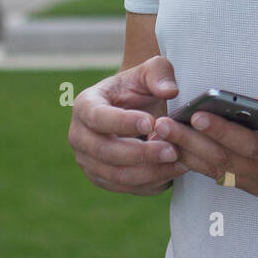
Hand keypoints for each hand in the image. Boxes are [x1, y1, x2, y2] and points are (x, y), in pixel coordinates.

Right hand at [69, 56, 186, 194]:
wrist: (137, 107)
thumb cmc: (142, 86)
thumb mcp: (152, 70)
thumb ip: (160, 73)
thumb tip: (169, 91)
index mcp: (85, 105)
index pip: (98, 117)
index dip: (123, 123)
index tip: (151, 122)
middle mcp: (79, 136)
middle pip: (105, 152)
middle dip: (141, 153)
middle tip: (171, 149)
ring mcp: (88, 161)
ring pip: (116, 176)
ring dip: (149, 172)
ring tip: (178, 161)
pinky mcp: (104, 179)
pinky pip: (128, 188)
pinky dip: (152, 183)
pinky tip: (174, 171)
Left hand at [149, 85, 257, 211]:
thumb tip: (256, 96)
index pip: (249, 142)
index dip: (222, 130)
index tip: (199, 115)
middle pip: (223, 159)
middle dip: (190, 141)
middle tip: (163, 124)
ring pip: (217, 171)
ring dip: (187, 154)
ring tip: (162, 134)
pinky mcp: (253, 188)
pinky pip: (221, 176)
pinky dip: (198, 163)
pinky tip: (178, 149)